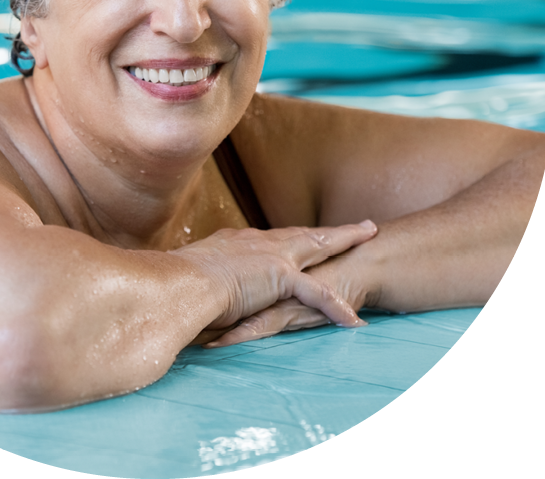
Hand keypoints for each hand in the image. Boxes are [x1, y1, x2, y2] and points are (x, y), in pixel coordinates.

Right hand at [172, 220, 377, 343]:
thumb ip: (203, 280)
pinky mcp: (279, 274)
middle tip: (360, 225)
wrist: (178, 283)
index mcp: (238, 243)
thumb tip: (193, 290)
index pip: (274, 238)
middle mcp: (257, 242)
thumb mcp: (193, 275)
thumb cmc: (176, 284)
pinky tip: (353, 319)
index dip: (293, 237)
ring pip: (318, 246)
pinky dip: (335, 306)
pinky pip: (316, 292)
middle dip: (332, 230)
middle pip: (304, 233)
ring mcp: (270, 255)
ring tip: (369, 237)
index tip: (304, 236)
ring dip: (346, 241)